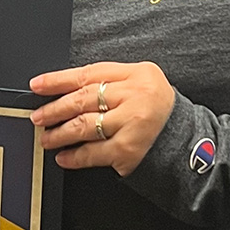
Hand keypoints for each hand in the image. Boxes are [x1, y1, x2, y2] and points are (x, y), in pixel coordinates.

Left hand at [29, 62, 174, 176]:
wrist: (191, 146)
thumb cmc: (162, 114)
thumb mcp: (143, 85)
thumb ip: (113, 82)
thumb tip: (67, 90)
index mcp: (138, 74)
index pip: (90, 73)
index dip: (59, 79)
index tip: (38, 85)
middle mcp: (136, 96)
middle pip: (83, 98)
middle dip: (55, 108)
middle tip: (38, 115)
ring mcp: (132, 123)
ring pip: (84, 126)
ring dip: (60, 133)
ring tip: (46, 137)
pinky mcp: (129, 150)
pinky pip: (93, 153)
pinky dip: (74, 156)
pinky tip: (64, 157)